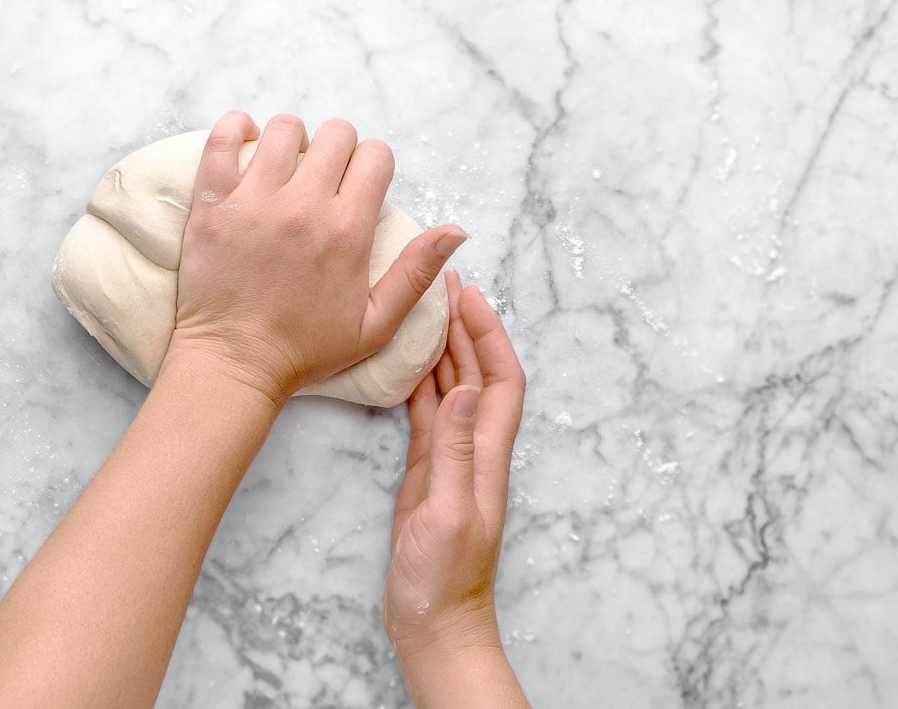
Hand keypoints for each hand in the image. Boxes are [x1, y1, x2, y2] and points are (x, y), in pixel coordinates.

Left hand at [167, 111, 467, 404]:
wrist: (235, 363)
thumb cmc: (305, 349)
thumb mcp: (376, 324)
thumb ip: (417, 273)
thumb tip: (457, 231)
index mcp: (348, 231)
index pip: (376, 156)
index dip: (373, 166)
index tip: (360, 187)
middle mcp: (303, 207)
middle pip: (335, 134)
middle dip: (339, 150)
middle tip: (325, 180)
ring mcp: (254, 200)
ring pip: (284, 128)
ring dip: (293, 141)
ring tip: (287, 169)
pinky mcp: (213, 202)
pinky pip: (224, 138)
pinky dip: (237, 130)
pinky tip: (247, 146)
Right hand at [383, 270, 525, 657]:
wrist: (434, 620)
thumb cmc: (445, 578)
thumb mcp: (448, 512)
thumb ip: (455, 452)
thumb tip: (466, 389)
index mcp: (488, 454)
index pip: (502, 380)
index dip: (490, 335)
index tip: (470, 296)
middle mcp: (475, 448)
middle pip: (478, 374)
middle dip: (467, 328)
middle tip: (443, 286)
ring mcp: (451, 459)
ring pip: (452, 389)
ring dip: (444, 349)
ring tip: (425, 311)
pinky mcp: (427, 472)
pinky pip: (427, 415)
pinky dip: (419, 384)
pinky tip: (406, 364)